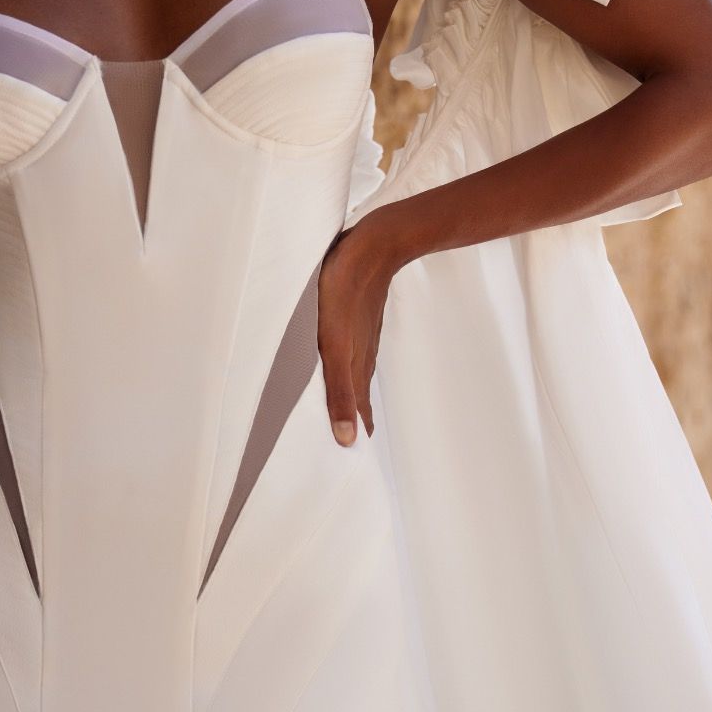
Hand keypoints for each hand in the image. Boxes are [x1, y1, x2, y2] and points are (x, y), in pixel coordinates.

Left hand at [317, 210, 399, 444]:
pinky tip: (345, 367)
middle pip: (357, 399)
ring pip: (355, 377)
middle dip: (353, 424)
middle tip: (351, 448)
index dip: (355, 437)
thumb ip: (338, 389)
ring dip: (351, 399)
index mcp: (355, 368)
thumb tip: (346, 437)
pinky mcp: (356, 318)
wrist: (376, 244)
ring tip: (349, 418)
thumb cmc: (348, 289)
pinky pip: (352, 354)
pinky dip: (348, 372)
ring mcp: (360, 336)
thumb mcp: (335, 344)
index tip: (355, 468)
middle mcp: (360, 356)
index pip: (357, 414)